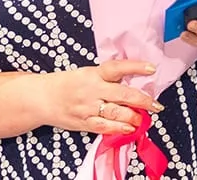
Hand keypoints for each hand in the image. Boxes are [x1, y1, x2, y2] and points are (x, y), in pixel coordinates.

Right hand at [36, 60, 164, 134]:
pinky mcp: (84, 122)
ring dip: (134, 117)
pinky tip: (129, 128)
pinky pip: (106, 127)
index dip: (135, 67)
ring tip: (143, 119)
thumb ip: (106, 79)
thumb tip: (131, 84)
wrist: (41, 98)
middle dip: (143, 101)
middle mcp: (91, 90)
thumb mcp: (85, 74)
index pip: (117, 68)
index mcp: (92, 74)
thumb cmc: (65, 85)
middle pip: (123, 94)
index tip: (151, 68)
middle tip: (156, 105)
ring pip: (117, 113)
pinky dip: (120, 129)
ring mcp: (88, 108)